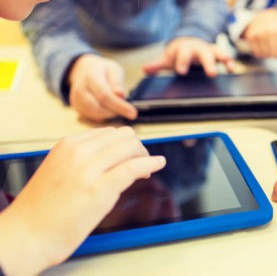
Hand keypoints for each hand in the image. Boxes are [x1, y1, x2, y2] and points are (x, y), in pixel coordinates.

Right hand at [0, 127, 165, 274]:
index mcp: (68, 145)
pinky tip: (158, 163)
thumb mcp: (59, 170)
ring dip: (144, 156)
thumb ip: (83, 159)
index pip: (108, 132)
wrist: (28, 234)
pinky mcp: (101, 188)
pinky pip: (134, 167)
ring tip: (146, 169)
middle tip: (140, 162)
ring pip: (131, 147)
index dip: (123, 143)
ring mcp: (90, 169)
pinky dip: (151, 163)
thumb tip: (112, 155)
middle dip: (136, 147)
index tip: (129, 155)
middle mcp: (79, 151)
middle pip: (123, 136)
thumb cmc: (43, 209)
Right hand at [69, 54, 136, 121]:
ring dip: (109, 116)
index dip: (119, 106)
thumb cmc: (103, 69)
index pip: (105, 96)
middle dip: (115, 113)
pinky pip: (90, 117)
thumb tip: (120, 95)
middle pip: (98, 108)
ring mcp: (76, 99)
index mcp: (91, 77)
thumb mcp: (113, 69)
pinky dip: (102, 117)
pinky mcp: (76, 107)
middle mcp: (80, 89)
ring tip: (118, 108)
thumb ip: (117, 82)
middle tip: (127, 110)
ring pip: (93, 115)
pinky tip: (110, 110)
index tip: (133, 113)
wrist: (83, 69)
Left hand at [143, 37, 233, 76]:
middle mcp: (198, 47)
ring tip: (228, 65)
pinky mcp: (217, 54)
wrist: (189, 40)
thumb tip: (144, 70)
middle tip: (212, 74)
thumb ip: (157, 65)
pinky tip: (232, 69)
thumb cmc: (178, 53)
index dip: (183, 62)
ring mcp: (209, 50)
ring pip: (217, 52)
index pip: (183, 54)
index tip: (182, 71)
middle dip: (208, 63)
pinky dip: (229, 62)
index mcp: (184, 48)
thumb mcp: (167, 57)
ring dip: (223, 58)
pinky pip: (225, 57)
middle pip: (204, 53)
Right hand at [242, 9, 276, 73]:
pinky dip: (261, 53)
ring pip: (265, 55)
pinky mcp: (251, 35)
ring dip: (268, 54)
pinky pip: (257, 54)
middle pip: (273, 54)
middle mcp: (269, 29)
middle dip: (276, 54)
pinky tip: (263, 44)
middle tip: (276, 45)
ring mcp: (259, 32)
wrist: (265, 15)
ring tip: (270, 44)